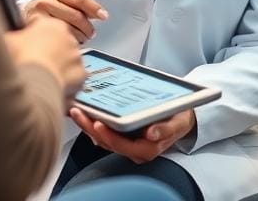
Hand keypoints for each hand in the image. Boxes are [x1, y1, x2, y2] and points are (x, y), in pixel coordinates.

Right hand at [4, 16, 84, 100]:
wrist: (34, 82)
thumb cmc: (21, 59)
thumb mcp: (8, 40)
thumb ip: (12, 35)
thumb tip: (8, 36)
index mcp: (51, 24)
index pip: (46, 28)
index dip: (35, 39)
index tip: (28, 48)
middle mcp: (68, 37)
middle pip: (59, 44)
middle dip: (49, 53)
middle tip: (34, 65)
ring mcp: (76, 56)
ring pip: (68, 61)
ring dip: (58, 68)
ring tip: (42, 78)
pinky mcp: (81, 74)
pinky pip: (74, 79)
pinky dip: (66, 84)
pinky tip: (52, 87)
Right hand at [24, 0, 107, 43]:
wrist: (23, 20)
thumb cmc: (48, 13)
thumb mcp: (63, 4)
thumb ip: (79, 7)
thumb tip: (99, 14)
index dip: (94, 8)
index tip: (103, 16)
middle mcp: (45, 1)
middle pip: (76, 16)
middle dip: (87, 27)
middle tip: (91, 34)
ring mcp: (37, 16)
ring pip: (67, 29)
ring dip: (78, 37)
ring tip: (79, 39)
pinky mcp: (32, 31)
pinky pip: (56, 40)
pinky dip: (65, 44)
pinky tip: (67, 45)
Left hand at [68, 107, 196, 164]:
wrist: (181, 117)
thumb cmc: (179, 118)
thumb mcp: (178, 122)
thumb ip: (166, 129)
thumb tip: (152, 134)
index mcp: (146, 148)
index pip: (122, 145)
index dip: (108, 136)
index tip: (98, 123)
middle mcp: (133, 148)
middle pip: (107, 141)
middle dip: (90, 128)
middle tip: (79, 112)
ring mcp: (126, 142)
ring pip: (102, 137)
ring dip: (87, 124)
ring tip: (77, 109)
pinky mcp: (121, 134)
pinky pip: (103, 131)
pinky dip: (92, 121)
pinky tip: (85, 110)